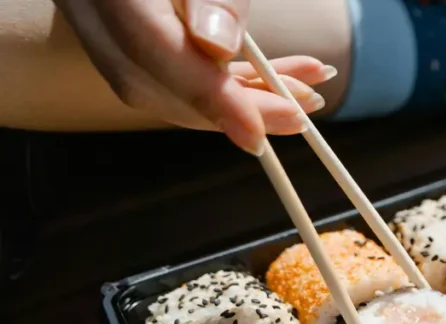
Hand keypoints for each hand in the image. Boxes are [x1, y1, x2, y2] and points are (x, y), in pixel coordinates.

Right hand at [54, 0, 333, 154]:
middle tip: (299, 116)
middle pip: (150, 78)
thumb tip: (217, 50)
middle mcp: (85, 1)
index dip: (208, 96)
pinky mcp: (120, 23)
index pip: (149, 48)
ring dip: (237, 98)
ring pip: (160, 81)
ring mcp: (96, 15)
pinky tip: (277, 80)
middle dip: (229, 109)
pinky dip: (222, 79)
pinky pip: (167, 65)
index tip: (258, 135)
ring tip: (306, 95)